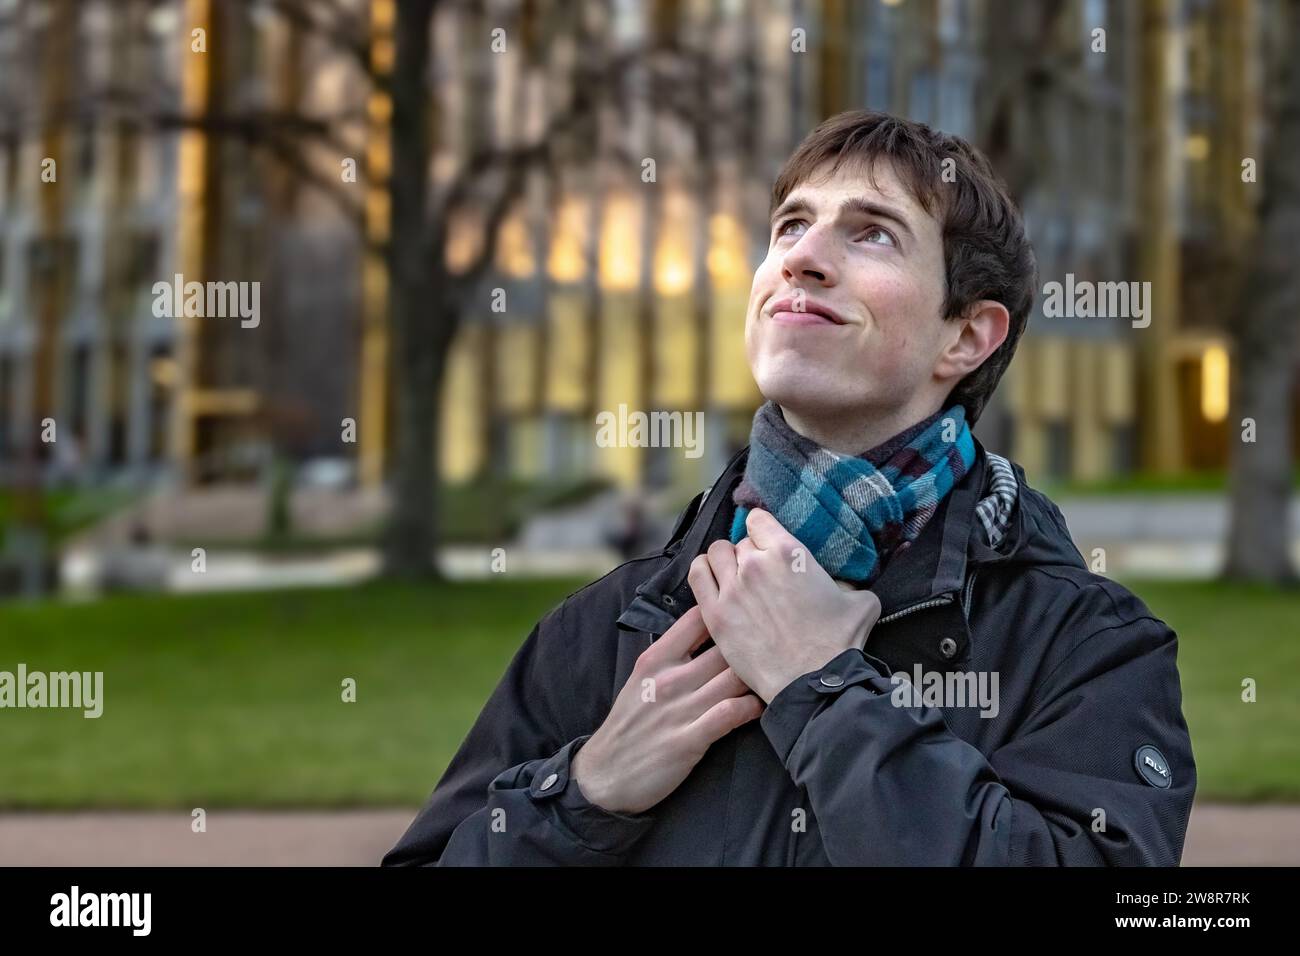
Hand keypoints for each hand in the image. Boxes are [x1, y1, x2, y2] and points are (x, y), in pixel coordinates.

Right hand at [572, 605, 763, 814]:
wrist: (605, 774)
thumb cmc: (630, 725)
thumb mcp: (641, 679)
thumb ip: (670, 656)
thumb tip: (706, 632)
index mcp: (654, 660)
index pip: (695, 620)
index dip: (725, 614)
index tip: (745, 620)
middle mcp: (668, 679)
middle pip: (724, 648)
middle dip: (751, 647)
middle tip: (772, 651)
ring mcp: (679, 710)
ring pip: (733, 678)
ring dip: (757, 678)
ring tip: (772, 679)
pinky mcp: (688, 740)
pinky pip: (730, 713)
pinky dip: (751, 707)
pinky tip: (759, 707)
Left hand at [687, 507, 881, 703]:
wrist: (812, 682)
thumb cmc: (837, 644)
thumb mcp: (859, 602)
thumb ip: (847, 583)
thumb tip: (841, 583)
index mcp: (788, 553)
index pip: (759, 520)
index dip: (762, 530)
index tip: (766, 543)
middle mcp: (756, 563)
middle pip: (740, 542)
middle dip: (749, 555)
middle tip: (760, 576)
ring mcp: (732, 588)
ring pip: (716, 553)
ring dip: (724, 561)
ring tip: (733, 576)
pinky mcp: (716, 613)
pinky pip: (698, 574)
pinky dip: (704, 572)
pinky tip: (714, 582)